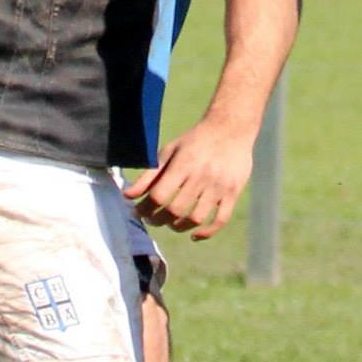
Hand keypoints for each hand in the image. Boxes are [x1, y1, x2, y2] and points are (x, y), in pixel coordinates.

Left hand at [125, 119, 254, 240]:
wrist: (231, 127)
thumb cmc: (195, 141)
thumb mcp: (169, 151)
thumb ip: (149, 175)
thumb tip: (127, 196)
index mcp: (183, 163)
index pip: (159, 195)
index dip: (144, 209)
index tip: (139, 212)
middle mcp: (201, 175)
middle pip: (175, 210)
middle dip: (159, 220)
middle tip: (153, 219)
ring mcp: (219, 185)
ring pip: (196, 219)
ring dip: (179, 227)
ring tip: (172, 223)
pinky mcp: (233, 192)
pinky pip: (220, 220)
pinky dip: (206, 233)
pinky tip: (194, 234)